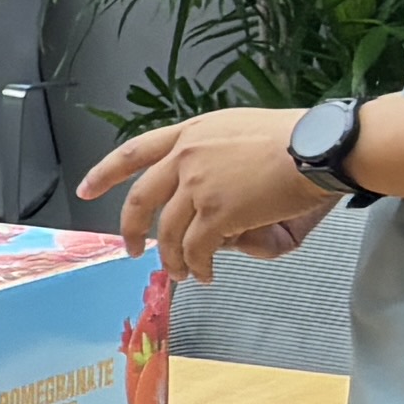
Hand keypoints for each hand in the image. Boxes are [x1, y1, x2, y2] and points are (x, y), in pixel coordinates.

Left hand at [76, 105, 331, 281]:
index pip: (133, 152)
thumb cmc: (295, 136)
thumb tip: (204, 182)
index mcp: (189, 133)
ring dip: (172, 258)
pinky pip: (196, 248)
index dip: (104, 173)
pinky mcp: (217, 212)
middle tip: (131, 250)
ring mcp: (198, 185)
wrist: (318, 146)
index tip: (84, 190)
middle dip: (130, 229)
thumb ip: (212, 152)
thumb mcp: (238, 129)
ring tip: (181, 273)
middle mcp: (185, 157)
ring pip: (168, 231)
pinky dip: (198, 266)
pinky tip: (206, 274)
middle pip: (141, 199)